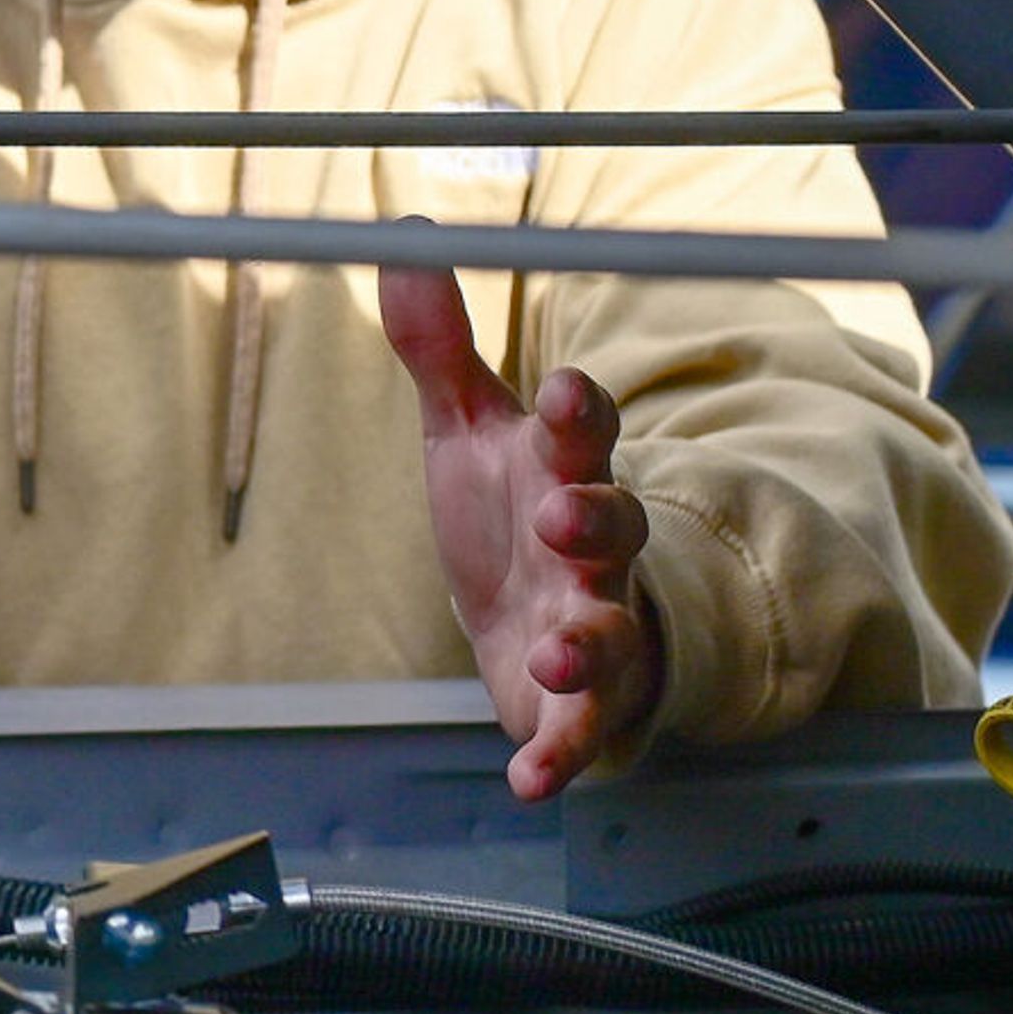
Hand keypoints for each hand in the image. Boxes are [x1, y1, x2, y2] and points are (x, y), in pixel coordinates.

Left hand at [378, 250, 661, 799]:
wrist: (535, 624)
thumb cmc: (511, 515)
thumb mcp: (468, 432)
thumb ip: (439, 348)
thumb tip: (399, 234)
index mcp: (565, 471)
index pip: (584, 432)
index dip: (579, 413)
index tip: (565, 389)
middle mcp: (593, 551)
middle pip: (613, 528)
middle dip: (596, 519)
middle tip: (567, 513)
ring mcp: (595, 630)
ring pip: (608, 634)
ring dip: (586, 642)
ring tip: (554, 650)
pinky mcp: (577, 708)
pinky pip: (580, 735)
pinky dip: (558, 756)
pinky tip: (531, 779)